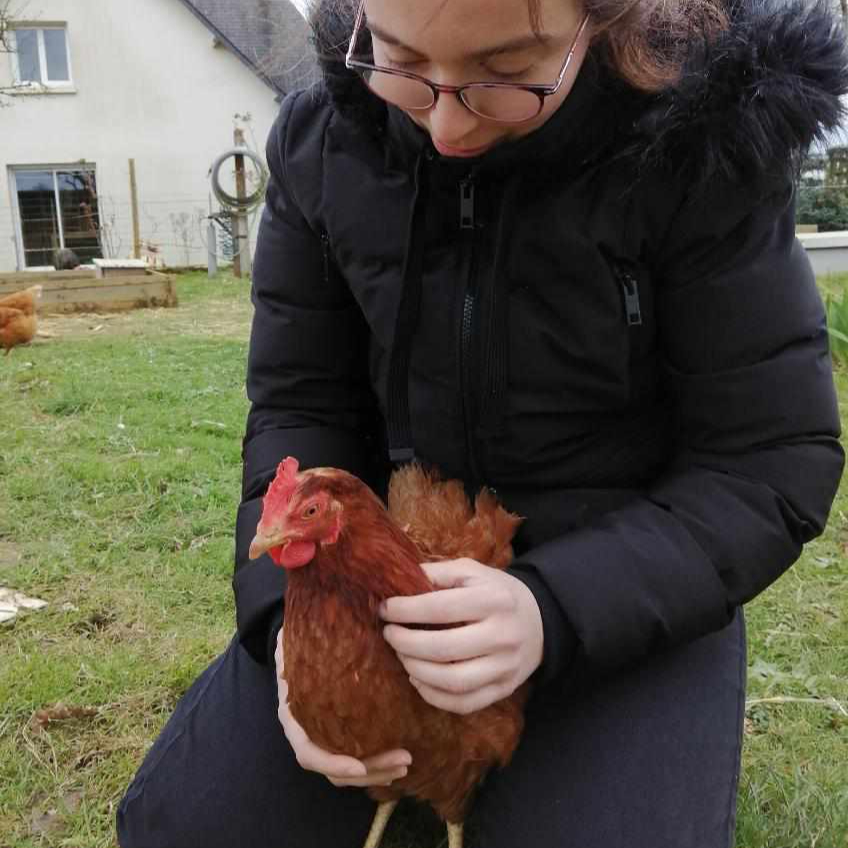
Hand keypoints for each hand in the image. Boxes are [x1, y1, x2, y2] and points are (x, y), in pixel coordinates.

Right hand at [274, 629, 411, 786]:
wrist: (296, 641)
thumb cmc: (299, 638)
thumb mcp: (295, 636)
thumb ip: (303, 638)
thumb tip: (325, 618)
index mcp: (294, 715)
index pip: (308, 753)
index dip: (332, 762)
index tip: (360, 765)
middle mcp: (307, 732)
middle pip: (335, 769)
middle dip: (370, 771)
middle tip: (404, 760)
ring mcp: (324, 734)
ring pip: (349, 769)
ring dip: (378, 771)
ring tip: (407, 762)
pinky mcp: (342, 731)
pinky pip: (357, 756)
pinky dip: (377, 762)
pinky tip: (399, 757)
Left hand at [380, 559, 543, 714]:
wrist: (540, 619)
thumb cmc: (495, 592)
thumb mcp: (472, 571)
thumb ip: (437, 573)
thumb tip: (398, 582)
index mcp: (493, 599)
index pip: (440, 608)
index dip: (405, 611)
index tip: (385, 610)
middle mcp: (502, 635)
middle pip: (443, 648)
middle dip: (405, 643)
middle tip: (389, 634)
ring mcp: (505, 667)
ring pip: (452, 681)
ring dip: (416, 670)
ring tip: (402, 655)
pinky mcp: (504, 689)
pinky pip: (463, 704)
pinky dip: (433, 696)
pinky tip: (418, 678)